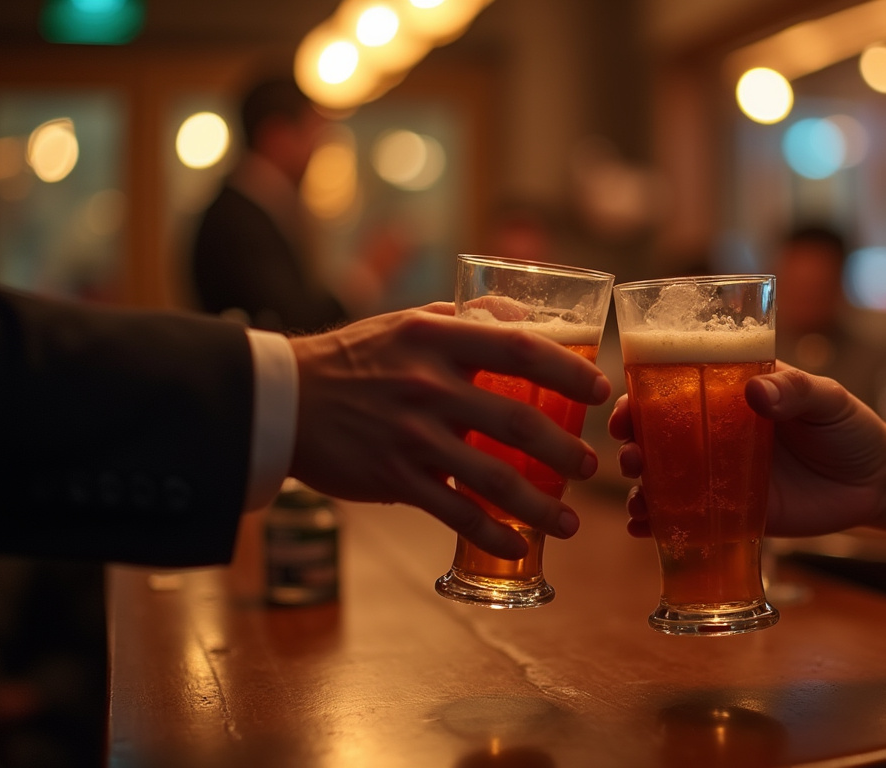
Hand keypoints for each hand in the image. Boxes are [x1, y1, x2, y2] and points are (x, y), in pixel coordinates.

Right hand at [288, 303, 611, 558]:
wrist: (285, 399)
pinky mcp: (395, 476)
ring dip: (540, 505)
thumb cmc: (358, 357)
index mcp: (436, 337)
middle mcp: (428, 384)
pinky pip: (454, 511)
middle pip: (517, 420)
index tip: (600, 389)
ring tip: (570, 522)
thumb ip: (469, 318)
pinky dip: (491, 533)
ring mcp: (412, 434)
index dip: (568, 370)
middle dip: (565, 450)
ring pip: (492, 476)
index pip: (519, 348)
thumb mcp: (411, 319)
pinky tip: (518, 547)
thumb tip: (528, 318)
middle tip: (591, 465)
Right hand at [610, 364, 885, 538]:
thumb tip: (755, 390)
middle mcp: (716, 434)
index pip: (674, 390)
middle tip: (633, 460)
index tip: (626, 414)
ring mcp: (720, 475)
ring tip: (639, 501)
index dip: (641, 400)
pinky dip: (660, 526)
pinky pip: (688, 519)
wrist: (876, 482)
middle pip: (658, 438)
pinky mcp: (732, 513)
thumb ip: (793, 391)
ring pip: (666, 480)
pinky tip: (644, 530)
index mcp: (731, 395)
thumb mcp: (826, 399)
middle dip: (633, 449)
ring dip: (642, 489)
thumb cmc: (849, 428)